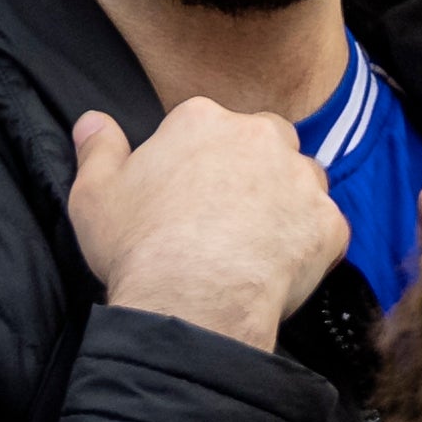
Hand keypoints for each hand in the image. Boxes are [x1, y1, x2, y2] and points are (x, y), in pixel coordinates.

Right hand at [66, 96, 353, 346]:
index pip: (207, 126)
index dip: (197, 161)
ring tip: (252, 244)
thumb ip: (97, 149)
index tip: (186, 196)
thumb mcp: (94, 195)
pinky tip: (278, 270)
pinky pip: (324, 227)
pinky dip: (308, 244)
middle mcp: (260, 136)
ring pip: (301, 180)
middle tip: (223, 216)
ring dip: (285, 202)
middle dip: (251, 169)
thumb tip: (92, 121)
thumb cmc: (138, 246)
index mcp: (202, 120)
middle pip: (263, 141)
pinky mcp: (329, 222)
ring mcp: (301, 178)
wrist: (192, 302)